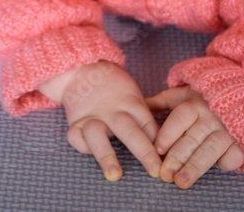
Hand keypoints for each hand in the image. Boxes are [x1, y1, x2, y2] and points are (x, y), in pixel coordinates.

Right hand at [41, 60, 161, 180]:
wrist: (81, 68)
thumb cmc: (114, 88)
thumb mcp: (132, 95)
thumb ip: (143, 117)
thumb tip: (162, 144)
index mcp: (130, 102)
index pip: (147, 123)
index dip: (158, 141)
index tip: (168, 159)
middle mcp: (111, 110)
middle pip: (129, 130)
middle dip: (143, 151)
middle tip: (155, 170)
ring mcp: (91, 116)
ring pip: (97, 134)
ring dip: (107, 155)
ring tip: (115, 175)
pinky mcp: (75, 121)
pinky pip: (75, 136)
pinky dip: (82, 145)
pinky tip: (91, 153)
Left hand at [144, 85, 243, 187]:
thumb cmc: (209, 99)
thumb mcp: (187, 94)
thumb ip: (165, 100)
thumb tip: (142, 103)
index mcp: (196, 104)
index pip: (179, 119)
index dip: (168, 134)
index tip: (157, 150)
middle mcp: (212, 117)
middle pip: (192, 138)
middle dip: (177, 157)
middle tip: (165, 174)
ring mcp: (228, 130)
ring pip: (209, 150)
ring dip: (194, 167)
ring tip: (181, 182)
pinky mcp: (243, 142)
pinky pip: (231, 156)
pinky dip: (223, 163)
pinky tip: (213, 167)